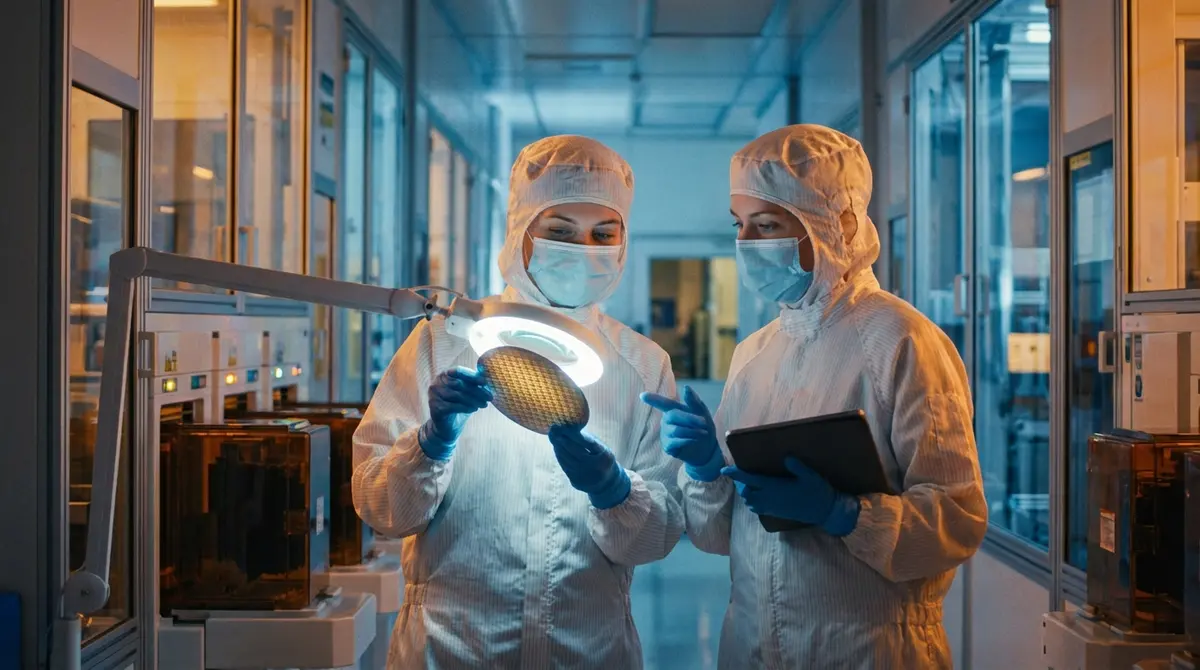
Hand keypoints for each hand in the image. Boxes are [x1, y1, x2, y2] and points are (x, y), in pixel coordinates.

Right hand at [419, 366, 491, 459]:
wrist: (447, 427)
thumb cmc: (459, 406)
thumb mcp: (467, 393)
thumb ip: (474, 383)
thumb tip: (489, 374)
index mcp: (444, 375)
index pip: (459, 371)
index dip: (472, 376)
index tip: (485, 382)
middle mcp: (436, 383)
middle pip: (459, 384)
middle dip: (476, 390)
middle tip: (490, 397)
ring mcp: (434, 395)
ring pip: (456, 395)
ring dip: (473, 400)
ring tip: (484, 404)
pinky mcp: (434, 407)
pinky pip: (452, 406)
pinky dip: (465, 407)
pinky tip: (474, 409)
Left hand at [548, 426, 631, 509]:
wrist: (606, 482)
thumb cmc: (602, 458)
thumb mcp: (601, 448)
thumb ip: (588, 440)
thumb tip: (569, 427)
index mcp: (605, 456)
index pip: (587, 442)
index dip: (574, 434)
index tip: (563, 425)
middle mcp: (595, 467)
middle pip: (575, 450)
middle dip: (562, 439)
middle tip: (553, 429)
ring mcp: (585, 476)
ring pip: (567, 459)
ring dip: (558, 447)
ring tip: (553, 436)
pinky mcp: (576, 481)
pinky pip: (565, 466)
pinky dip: (560, 456)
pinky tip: (557, 448)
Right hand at [641, 386, 723, 481]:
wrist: (708, 448)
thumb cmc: (703, 427)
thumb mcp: (703, 412)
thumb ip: (694, 401)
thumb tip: (686, 387)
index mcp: (673, 409)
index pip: (662, 403)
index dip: (653, 399)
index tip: (642, 395)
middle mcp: (666, 420)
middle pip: (672, 415)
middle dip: (689, 418)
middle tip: (704, 422)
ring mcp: (665, 433)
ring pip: (675, 430)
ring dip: (692, 431)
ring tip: (703, 433)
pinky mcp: (667, 446)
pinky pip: (674, 442)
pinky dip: (687, 440)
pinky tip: (695, 440)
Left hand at [723, 457, 860, 535]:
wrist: (824, 513)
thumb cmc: (818, 492)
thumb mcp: (811, 476)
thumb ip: (798, 467)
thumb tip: (786, 457)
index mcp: (775, 487)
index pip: (750, 480)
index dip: (736, 475)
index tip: (724, 470)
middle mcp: (770, 498)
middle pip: (746, 492)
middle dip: (742, 484)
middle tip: (743, 474)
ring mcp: (772, 507)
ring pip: (750, 502)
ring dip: (747, 493)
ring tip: (751, 484)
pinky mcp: (775, 513)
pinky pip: (757, 508)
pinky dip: (753, 501)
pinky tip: (760, 494)